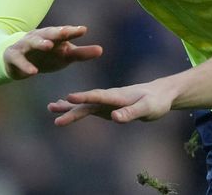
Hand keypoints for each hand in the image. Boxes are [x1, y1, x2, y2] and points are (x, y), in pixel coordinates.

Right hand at [4, 25, 102, 79]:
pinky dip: (25, 65)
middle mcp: (40, 37)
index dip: (73, 31)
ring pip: (32, 42)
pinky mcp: (13, 56)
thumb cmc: (46, 56)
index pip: (65, 32)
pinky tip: (33, 72)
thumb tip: (101, 50)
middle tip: (66, 32)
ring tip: (48, 45)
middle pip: (49, 33)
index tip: (83, 30)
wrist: (16, 61)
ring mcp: (25, 45)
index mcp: (54, 36)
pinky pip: (18, 59)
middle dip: (57, 32)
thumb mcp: (65, 55)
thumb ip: (82, 53)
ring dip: (40, 42)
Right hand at [48, 82, 174, 125]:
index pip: (99, 96)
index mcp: (118, 96)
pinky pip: (89, 107)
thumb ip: (131, 112)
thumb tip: (114, 117)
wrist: (161, 94)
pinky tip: (66, 107)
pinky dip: (76, 108)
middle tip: (51, 109)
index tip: (69, 97)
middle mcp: (110, 97)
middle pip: (87, 102)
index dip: (84, 97)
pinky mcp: (108, 106)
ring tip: (50, 107)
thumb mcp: (147, 108)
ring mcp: (107, 101)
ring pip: (85, 104)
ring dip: (68, 106)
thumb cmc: (156, 101)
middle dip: (70, 106)